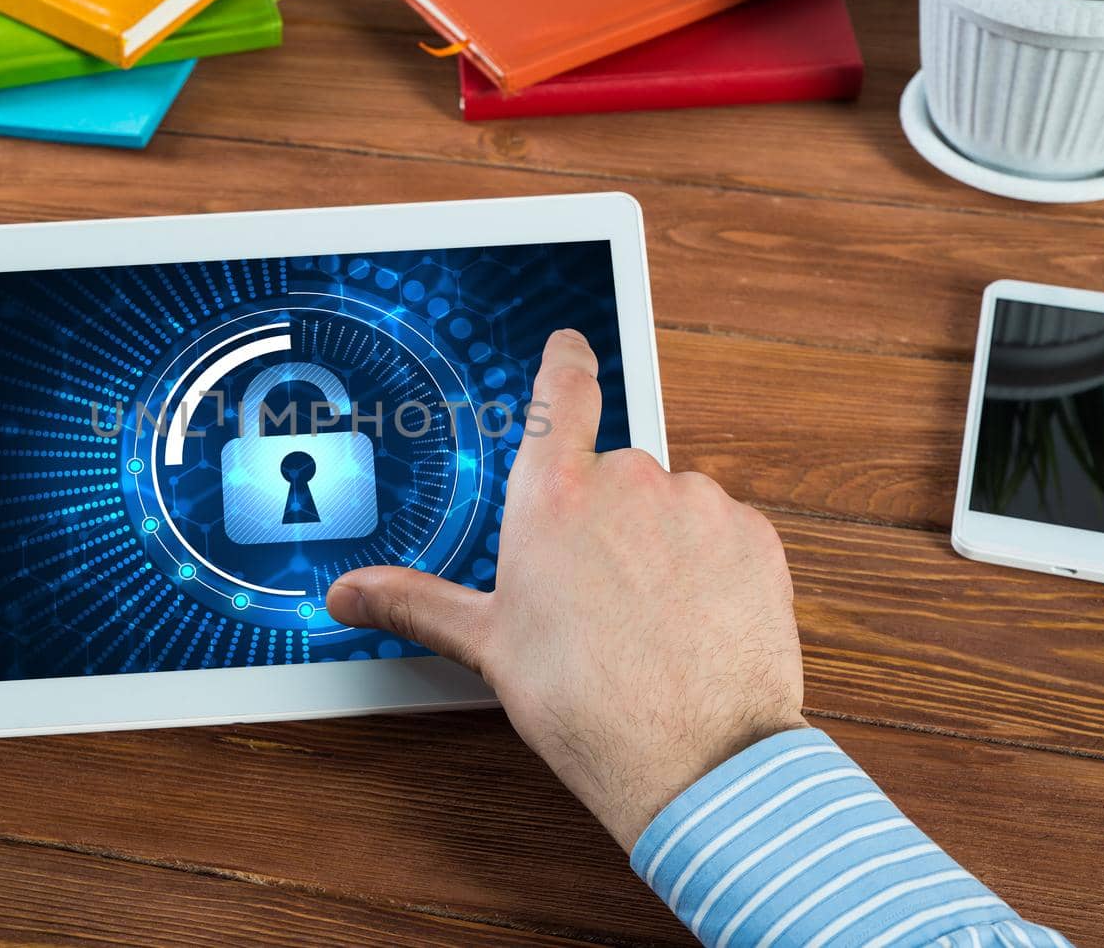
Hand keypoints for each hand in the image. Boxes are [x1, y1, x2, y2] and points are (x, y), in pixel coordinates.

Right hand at [326, 330, 805, 850]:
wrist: (694, 760)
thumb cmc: (585, 703)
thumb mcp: (487, 646)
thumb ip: (416, 602)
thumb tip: (349, 592)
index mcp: (553, 497)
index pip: (560, 394)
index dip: (564, 361)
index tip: (569, 344)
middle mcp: (627, 482)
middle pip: (611, 473)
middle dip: (603, 519)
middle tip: (592, 591)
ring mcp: (698, 505)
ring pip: (671, 505)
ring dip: (658, 542)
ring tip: (646, 617)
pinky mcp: (754, 537)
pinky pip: (722, 532)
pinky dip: (708, 564)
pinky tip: (691, 620)